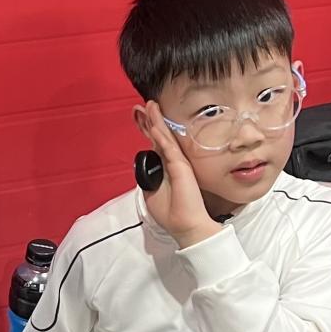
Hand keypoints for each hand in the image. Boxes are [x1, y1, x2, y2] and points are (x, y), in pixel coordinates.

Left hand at [137, 102, 220, 248]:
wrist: (189, 225)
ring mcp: (177, 163)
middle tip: (142, 106)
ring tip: (148, 106)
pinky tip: (155, 122)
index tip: (141, 117)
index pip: (157, 145)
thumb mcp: (155, 193)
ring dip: (155, 120)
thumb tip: (147, 169)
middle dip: (150, 121)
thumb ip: (152, 177)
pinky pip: (168, 146)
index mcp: (167, 168)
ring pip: (164, 137)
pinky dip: (160, 132)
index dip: (149, 131)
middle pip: (159, 137)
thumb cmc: (174, 212)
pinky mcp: (180, 166)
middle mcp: (173, 162)